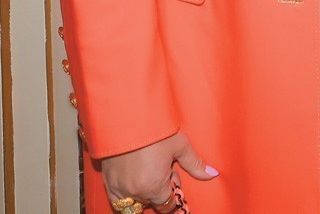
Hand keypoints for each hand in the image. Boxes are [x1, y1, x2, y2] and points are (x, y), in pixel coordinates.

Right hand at [101, 131, 217, 210]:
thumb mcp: (179, 145)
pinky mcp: (107, 181)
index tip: (174, 176)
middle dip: (160, 190)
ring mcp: (118, 188)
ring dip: (143, 193)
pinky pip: (116, 199)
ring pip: (134, 203)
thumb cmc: (154, 129)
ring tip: (149, 171)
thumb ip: (195, 164)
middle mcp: (135, 192)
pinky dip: (126, 194)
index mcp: (154, 187)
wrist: (125, 116)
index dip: (174, 192)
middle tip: (163, 168)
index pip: (167, 205)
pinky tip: (134, 176)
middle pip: (152, 202)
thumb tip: (212, 174)